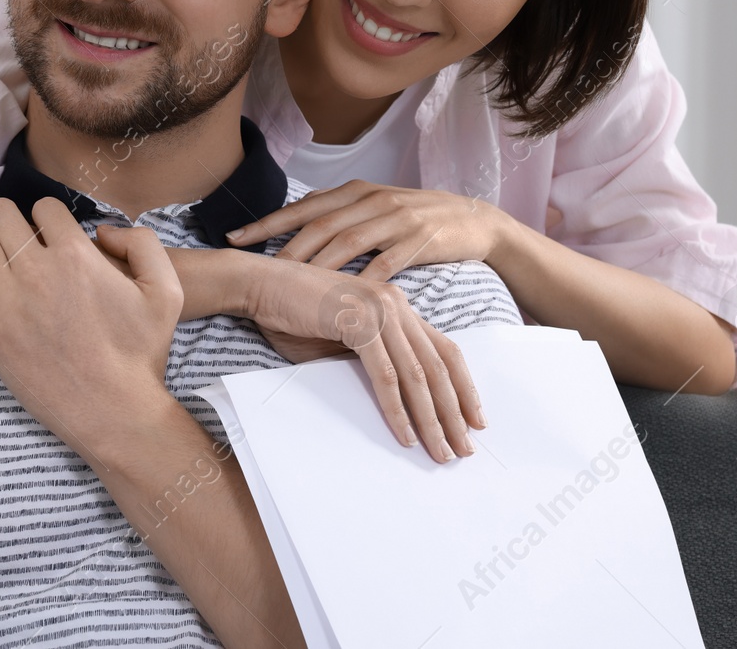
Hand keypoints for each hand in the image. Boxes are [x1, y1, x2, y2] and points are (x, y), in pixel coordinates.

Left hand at [0, 189, 182, 462]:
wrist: (114, 411)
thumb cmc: (142, 355)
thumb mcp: (168, 290)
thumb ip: (143, 243)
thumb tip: (103, 229)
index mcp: (78, 255)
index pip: (47, 209)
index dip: (47, 215)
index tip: (46, 230)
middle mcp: (38, 269)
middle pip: (4, 214)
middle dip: (2, 211)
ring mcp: (8, 298)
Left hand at [225, 179, 506, 283]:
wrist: (473, 220)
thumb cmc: (415, 218)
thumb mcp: (374, 207)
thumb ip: (339, 214)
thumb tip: (294, 230)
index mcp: (356, 191)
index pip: (303, 207)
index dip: (267, 222)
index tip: (234, 237)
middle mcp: (372, 200)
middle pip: (320, 224)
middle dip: (284, 246)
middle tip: (255, 269)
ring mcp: (397, 219)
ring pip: (348, 242)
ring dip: (316, 264)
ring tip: (290, 285)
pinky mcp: (420, 241)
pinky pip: (387, 262)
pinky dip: (363, 279)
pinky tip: (344, 296)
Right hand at [239, 253, 484, 463]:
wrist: (260, 285)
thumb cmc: (295, 313)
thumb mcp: (344, 338)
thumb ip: (375, 359)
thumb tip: (402, 402)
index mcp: (398, 305)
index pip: (445, 350)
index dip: (464, 387)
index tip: (476, 420)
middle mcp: (397, 305)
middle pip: (439, 366)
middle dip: (455, 413)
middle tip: (464, 449)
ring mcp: (380, 311)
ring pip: (418, 375)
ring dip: (432, 419)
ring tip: (440, 451)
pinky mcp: (359, 323)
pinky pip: (386, 376)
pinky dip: (397, 409)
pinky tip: (405, 435)